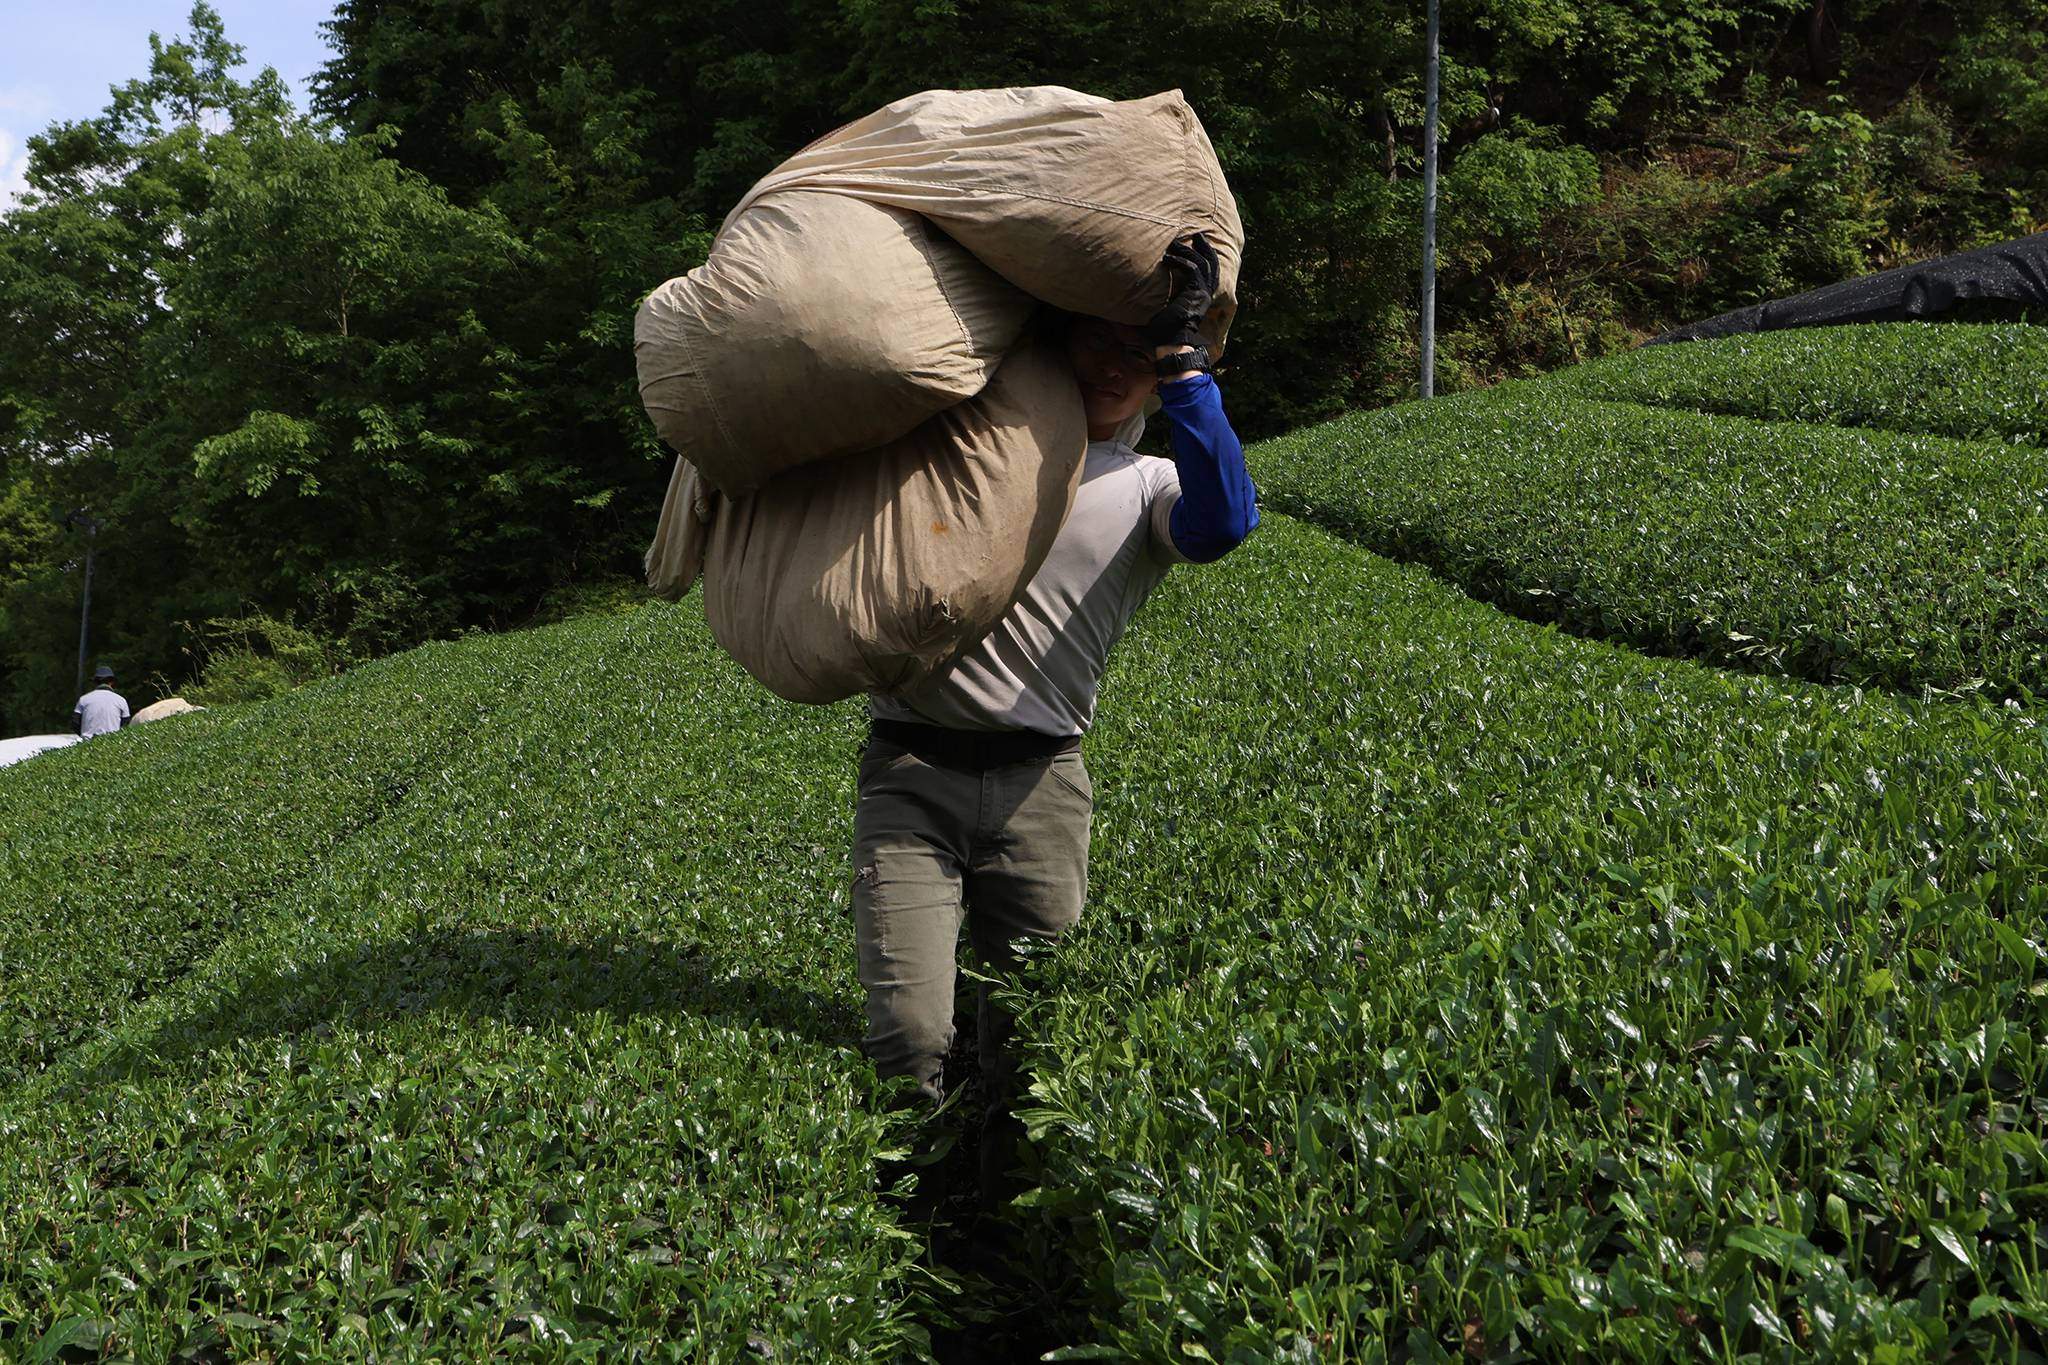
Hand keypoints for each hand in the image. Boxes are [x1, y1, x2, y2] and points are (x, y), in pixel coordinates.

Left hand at [1142, 233, 1220, 349]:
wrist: (1172, 343)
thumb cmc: (1165, 332)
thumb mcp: (1165, 310)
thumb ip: (1164, 299)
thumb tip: (1141, 295)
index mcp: (1201, 298)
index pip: (1210, 274)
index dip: (1206, 259)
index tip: (1196, 248)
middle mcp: (1205, 294)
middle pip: (1212, 265)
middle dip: (1206, 248)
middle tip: (1198, 236)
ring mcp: (1202, 293)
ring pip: (1203, 263)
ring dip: (1189, 250)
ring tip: (1176, 242)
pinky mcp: (1195, 292)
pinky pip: (1192, 269)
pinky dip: (1180, 261)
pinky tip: (1167, 258)